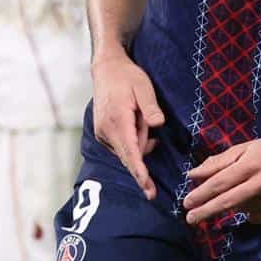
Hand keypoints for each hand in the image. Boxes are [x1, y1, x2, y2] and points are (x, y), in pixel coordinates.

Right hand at [91, 49, 164, 198]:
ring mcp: (102, 134)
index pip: (131, 153)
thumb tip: (158, 124)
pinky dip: (132, 141)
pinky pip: (122, 147)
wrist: (106, 69)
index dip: (141, 173)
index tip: (148, 190)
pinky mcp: (102, 134)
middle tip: (144, 118)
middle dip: (145, 147)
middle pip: (131, 155)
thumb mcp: (144, 87)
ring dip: (139, 141)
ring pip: (127, 151)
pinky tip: (135, 122)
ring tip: (138, 114)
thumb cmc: (128, 77)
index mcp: (117, 120)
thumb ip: (150, 107)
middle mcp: (106, 131)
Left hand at [182, 130, 260, 225]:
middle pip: (229, 201)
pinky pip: (256, 217)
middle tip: (189, 218)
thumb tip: (192, 175)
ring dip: (232, 206)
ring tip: (241, 190)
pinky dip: (248, 211)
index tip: (186, 203)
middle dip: (206, 211)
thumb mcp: (243, 149)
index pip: (221, 182)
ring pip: (242, 209)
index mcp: (251, 164)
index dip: (202, 194)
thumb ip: (217, 163)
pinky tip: (254, 198)